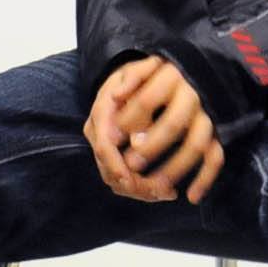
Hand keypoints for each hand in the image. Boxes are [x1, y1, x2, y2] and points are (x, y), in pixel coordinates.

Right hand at [84, 57, 160, 199]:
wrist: (132, 76)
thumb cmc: (141, 75)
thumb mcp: (139, 74)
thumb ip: (134, 94)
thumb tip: (130, 129)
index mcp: (102, 112)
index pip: (104, 147)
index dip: (117, 166)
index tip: (134, 179)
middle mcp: (99, 132)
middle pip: (109, 171)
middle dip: (134, 185)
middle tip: (163, 190)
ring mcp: (106, 144)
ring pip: (116, 180)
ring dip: (141, 191)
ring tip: (167, 192)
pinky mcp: (115, 154)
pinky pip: (124, 179)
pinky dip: (143, 188)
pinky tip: (165, 190)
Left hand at [107, 58, 226, 204]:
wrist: (196, 69)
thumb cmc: (160, 73)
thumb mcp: (143, 68)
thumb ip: (129, 83)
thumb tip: (114, 97)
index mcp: (172, 76)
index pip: (147, 100)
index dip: (128, 121)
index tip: (109, 139)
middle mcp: (194, 96)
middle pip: (173, 125)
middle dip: (150, 148)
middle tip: (130, 164)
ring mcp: (208, 115)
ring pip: (196, 145)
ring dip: (175, 168)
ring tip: (156, 187)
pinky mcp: (219, 131)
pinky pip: (216, 157)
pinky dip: (206, 178)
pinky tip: (192, 197)